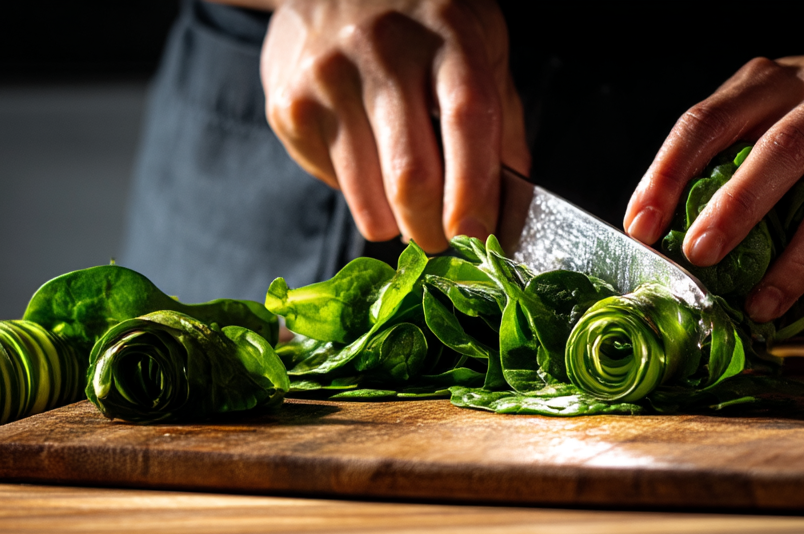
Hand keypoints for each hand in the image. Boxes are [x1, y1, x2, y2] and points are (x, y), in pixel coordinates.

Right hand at [258, 0, 529, 253]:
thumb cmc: (421, 18)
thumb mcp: (478, 42)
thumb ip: (500, 117)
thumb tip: (514, 202)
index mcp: (446, 34)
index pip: (466, 119)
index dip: (475, 188)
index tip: (480, 237)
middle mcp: (382, 51)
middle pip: (411, 173)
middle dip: (434, 230)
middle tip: (446, 241)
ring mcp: (327, 79)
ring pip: (366, 194)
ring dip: (395, 223)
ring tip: (407, 212)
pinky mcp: (288, 107)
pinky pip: (331, 182)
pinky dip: (357, 193)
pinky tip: (365, 158)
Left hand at [622, 55, 803, 322]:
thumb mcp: (761, 99)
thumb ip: (719, 147)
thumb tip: (661, 229)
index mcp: (775, 82)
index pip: (710, 120)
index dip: (668, 173)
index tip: (641, 224)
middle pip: (782, 154)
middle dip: (736, 210)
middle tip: (699, 254)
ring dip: (795, 268)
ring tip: (758, 307)